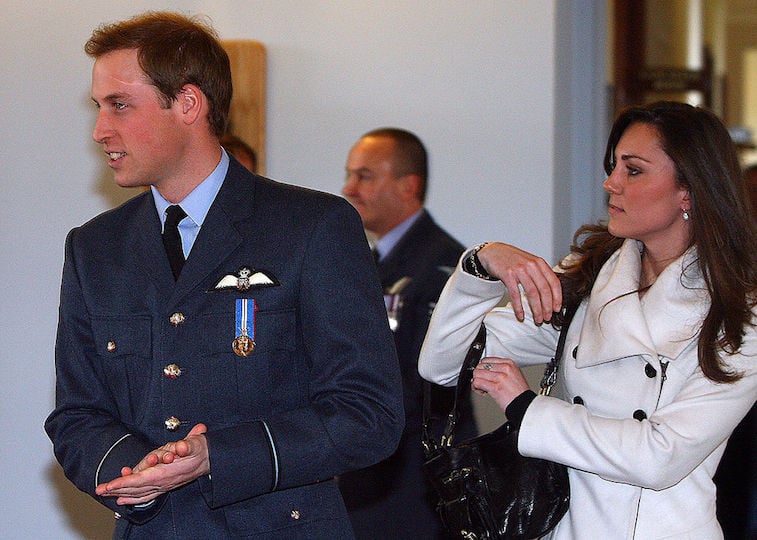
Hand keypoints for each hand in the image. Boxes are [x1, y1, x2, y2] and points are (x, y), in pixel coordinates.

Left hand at [95, 423, 209, 505]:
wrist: (210, 459)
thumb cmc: (200, 449)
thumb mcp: (196, 442)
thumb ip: (189, 444)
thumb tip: (182, 446)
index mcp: (167, 473)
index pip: (141, 480)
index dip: (124, 483)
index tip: (111, 485)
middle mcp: (164, 482)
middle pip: (135, 488)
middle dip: (117, 489)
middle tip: (100, 489)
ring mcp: (163, 486)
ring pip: (138, 493)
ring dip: (121, 493)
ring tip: (107, 493)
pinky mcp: (164, 486)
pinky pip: (145, 495)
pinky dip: (132, 498)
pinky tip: (123, 500)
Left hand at [472, 357, 529, 410]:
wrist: (524, 406)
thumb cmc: (518, 393)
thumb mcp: (513, 375)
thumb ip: (500, 370)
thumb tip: (485, 370)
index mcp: (509, 363)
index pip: (486, 360)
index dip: (483, 369)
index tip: (486, 377)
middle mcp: (505, 368)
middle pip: (480, 366)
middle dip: (479, 375)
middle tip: (484, 383)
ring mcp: (500, 377)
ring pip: (477, 373)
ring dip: (477, 382)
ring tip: (484, 388)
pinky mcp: (495, 387)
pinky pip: (477, 382)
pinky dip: (476, 387)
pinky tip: (482, 391)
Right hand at [477, 242, 560, 322]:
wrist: (493, 251)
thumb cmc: (512, 259)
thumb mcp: (530, 262)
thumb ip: (540, 274)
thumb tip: (550, 293)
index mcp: (539, 263)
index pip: (554, 282)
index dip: (557, 297)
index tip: (557, 308)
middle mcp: (531, 265)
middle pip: (544, 290)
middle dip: (547, 307)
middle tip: (547, 317)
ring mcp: (519, 269)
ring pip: (532, 293)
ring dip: (536, 309)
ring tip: (537, 319)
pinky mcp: (508, 275)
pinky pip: (515, 294)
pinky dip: (519, 307)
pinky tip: (520, 315)